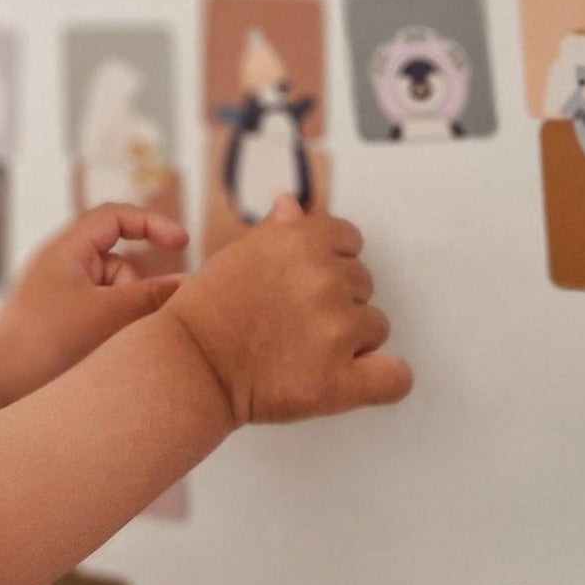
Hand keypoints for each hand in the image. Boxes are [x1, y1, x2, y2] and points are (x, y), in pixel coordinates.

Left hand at [0, 202, 188, 404]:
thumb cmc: (44, 343)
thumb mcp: (107, 315)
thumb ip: (150, 296)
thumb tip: (187, 284)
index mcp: (66, 248)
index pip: (115, 216)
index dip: (152, 222)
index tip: (183, 242)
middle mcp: (59, 264)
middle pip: (117, 261)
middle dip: (134, 289)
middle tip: (133, 321)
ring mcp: (57, 292)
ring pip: (110, 292)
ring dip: (120, 314)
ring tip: (106, 344)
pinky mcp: (56, 318)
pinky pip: (96, 312)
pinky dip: (107, 327)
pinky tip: (100, 353)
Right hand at [166, 195, 411, 425]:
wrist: (189, 365)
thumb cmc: (206, 311)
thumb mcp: (238, 255)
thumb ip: (277, 230)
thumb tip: (293, 204)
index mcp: (301, 241)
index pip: (350, 240)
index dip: (331, 262)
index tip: (309, 281)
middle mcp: (324, 279)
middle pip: (363, 284)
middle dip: (338, 300)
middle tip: (298, 320)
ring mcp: (336, 330)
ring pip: (377, 327)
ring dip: (351, 339)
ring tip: (307, 350)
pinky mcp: (340, 380)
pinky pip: (395, 377)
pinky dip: (384, 378)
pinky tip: (360, 376)